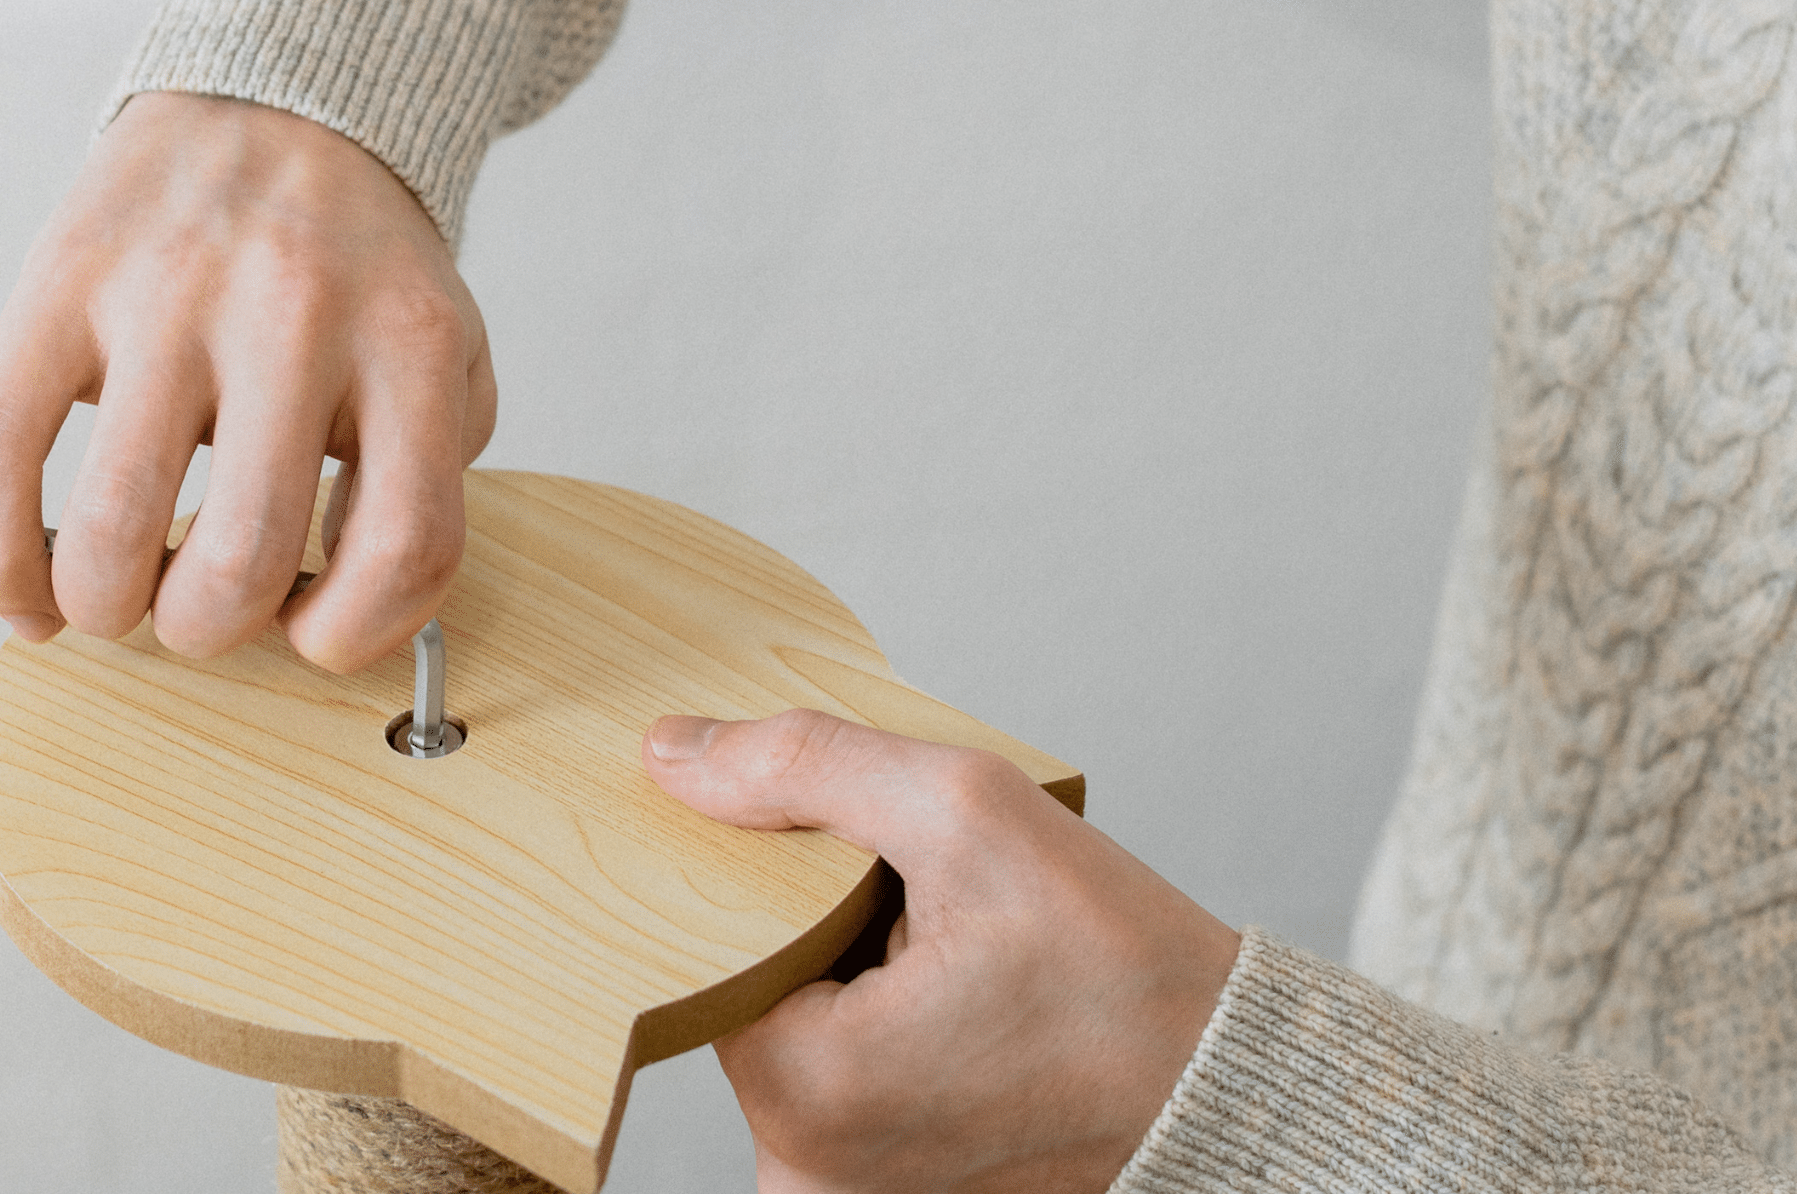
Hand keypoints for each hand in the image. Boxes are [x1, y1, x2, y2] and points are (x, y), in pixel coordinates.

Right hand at [0, 93, 496, 670]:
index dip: (355, 633)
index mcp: (409, 341)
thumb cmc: (358, 267)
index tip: (313, 634)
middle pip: (240, 558)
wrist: (280, 103)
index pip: (404, 543)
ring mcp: (168, 294)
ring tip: (116, 596)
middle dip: (208, 628)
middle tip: (199, 608)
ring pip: (114, 530)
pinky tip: (29, 596)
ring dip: (108, 608)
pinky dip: (0, 564)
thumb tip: (333, 615)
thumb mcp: (443, 349)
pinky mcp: (61, 280)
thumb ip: (427, 473)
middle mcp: (292, 312)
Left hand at [643, 711, 1237, 1193]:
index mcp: (807, 1095)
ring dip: (850, 977)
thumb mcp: (967, 813)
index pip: (708, 946)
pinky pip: (843, 1084)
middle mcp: (805, 1175)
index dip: (771, 881)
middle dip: (817, 930)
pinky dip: (881, 1029)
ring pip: (797, 1034)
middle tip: (925, 910)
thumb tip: (671, 754)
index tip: (856, 862)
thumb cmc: (1124, 969)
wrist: (1233, 1088)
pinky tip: (958, 1003)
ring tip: (955, 960)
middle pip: (751, 993)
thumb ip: (805, 769)